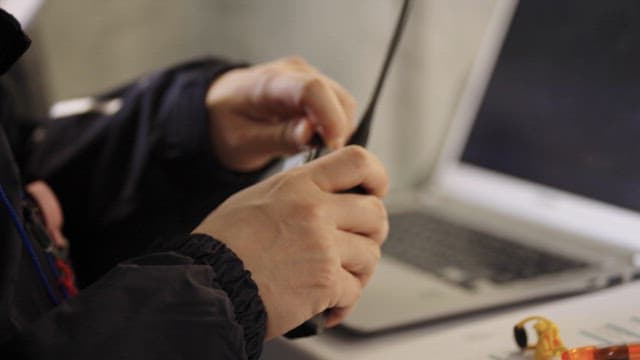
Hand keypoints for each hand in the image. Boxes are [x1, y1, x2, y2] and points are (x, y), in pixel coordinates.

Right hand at [192, 146, 388, 338]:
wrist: (208, 283)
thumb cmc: (224, 245)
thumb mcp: (258, 198)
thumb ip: (298, 193)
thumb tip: (329, 197)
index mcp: (299, 185)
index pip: (358, 162)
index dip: (377, 177)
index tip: (377, 191)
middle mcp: (314, 211)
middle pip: (375, 213)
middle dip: (371, 233)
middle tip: (356, 244)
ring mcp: (322, 246)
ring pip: (371, 255)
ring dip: (358, 270)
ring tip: (336, 278)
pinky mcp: (324, 282)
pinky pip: (354, 291)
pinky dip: (343, 302)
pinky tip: (325, 305)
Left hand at [205, 56, 356, 171]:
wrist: (217, 108)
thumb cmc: (227, 126)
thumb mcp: (244, 143)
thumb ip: (278, 137)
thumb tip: (311, 133)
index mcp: (268, 83)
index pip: (312, 90)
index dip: (330, 118)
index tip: (332, 147)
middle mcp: (292, 72)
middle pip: (336, 96)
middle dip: (336, 130)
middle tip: (317, 154)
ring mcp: (306, 75)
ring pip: (343, 101)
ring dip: (337, 128)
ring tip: (311, 147)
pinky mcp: (315, 84)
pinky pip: (338, 105)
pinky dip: (334, 125)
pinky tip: (313, 138)